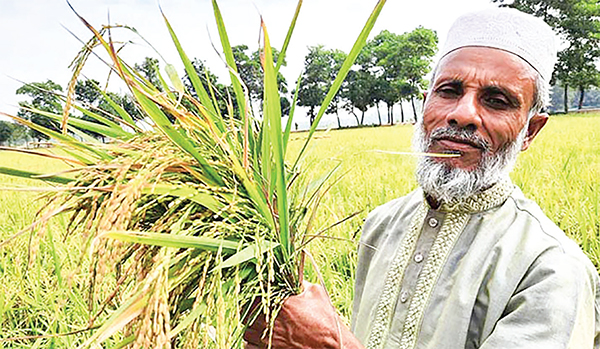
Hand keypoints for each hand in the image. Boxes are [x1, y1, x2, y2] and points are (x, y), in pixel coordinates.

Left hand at [243, 282, 363, 348]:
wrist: (333, 346)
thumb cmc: (326, 321)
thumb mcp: (316, 293)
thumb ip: (300, 283)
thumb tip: (293, 277)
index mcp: (280, 303)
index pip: (254, 294)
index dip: (254, 293)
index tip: (257, 294)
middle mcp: (271, 321)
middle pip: (247, 313)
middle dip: (251, 311)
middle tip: (257, 310)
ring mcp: (269, 339)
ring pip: (246, 332)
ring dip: (250, 327)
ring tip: (259, 325)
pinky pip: (249, 347)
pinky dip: (252, 343)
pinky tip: (260, 339)